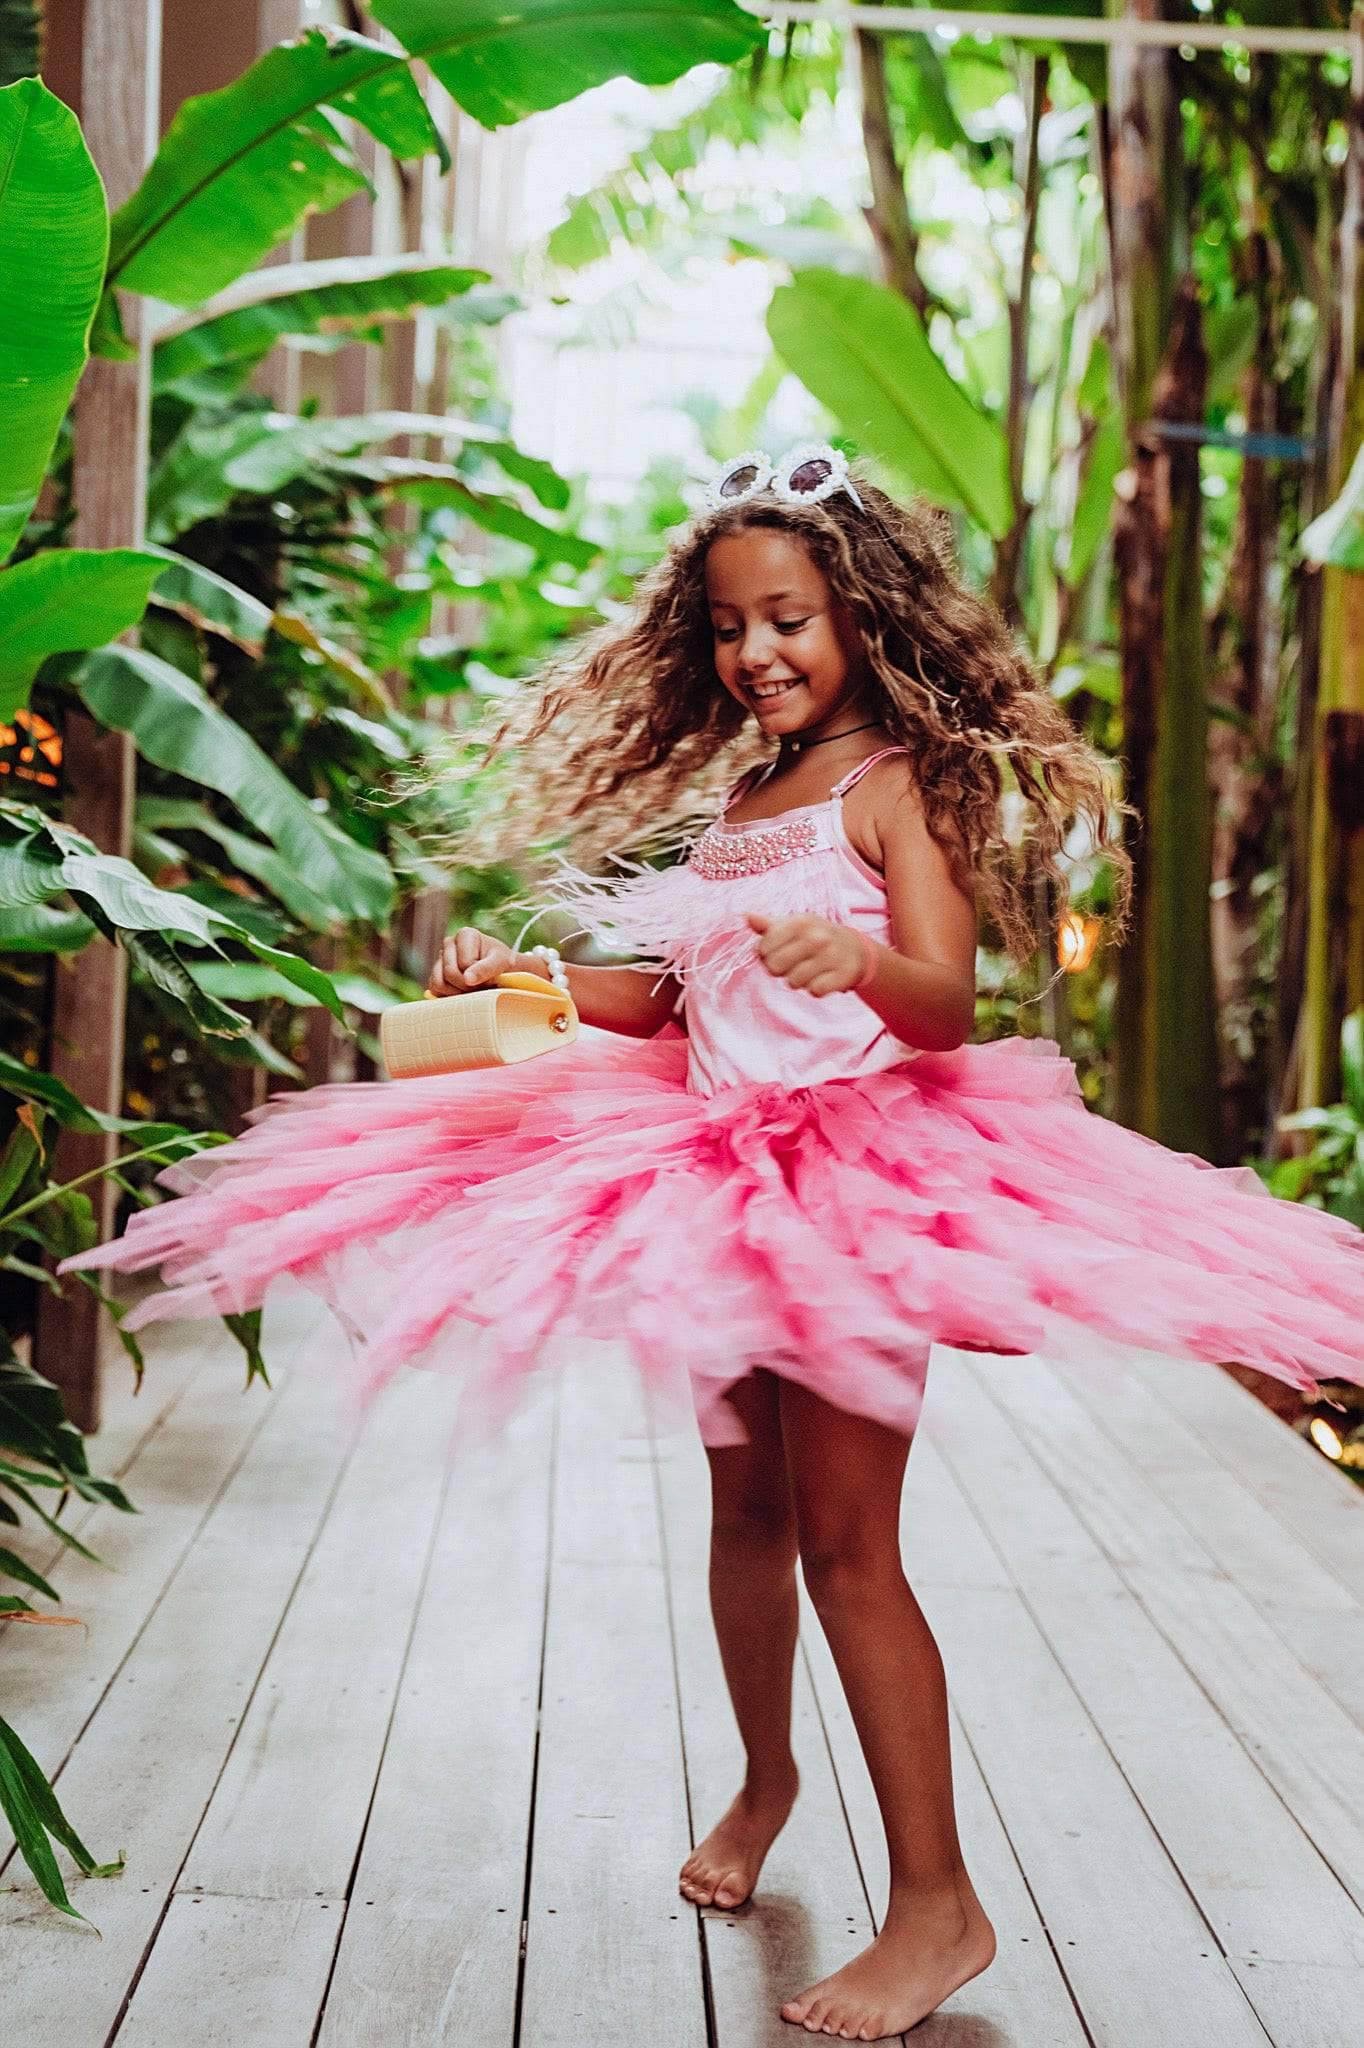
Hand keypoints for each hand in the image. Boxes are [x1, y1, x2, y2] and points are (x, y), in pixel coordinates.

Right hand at [427, 928, 536, 996]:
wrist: (502, 971)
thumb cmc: (503, 963)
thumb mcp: (501, 963)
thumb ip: (486, 968)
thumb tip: (467, 979)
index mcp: (465, 934)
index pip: (465, 963)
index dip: (479, 976)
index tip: (492, 977)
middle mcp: (450, 943)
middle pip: (451, 973)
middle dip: (468, 986)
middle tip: (484, 988)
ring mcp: (440, 958)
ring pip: (439, 982)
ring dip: (458, 993)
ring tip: (474, 990)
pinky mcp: (436, 973)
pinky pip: (435, 989)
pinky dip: (449, 996)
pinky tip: (464, 993)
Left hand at [746, 912, 871, 996]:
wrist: (854, 948)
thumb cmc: (815, 936)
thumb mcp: (794, 926)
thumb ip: (768, 925)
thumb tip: (747, 917)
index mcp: (800, 922)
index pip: (764, 948)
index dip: (766, 955)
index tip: (778, 952)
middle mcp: (817, 937)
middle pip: (775, 968)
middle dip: (780, 970)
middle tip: (792, 964)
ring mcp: (832, 956)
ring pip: (794, 982)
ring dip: (798, 981)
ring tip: (809, 969)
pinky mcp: (843, 975)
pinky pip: (815, 991)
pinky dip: (816, 988)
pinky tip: (822, 977)